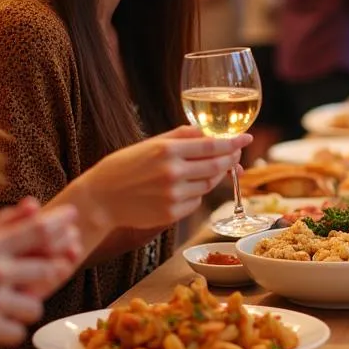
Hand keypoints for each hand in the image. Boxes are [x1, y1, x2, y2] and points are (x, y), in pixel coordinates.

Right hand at [0, 204, 81, 348]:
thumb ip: (2, 227)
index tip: (74, 218)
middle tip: (34, 276)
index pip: (38, 231)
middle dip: (47, 274)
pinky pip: (20, 331)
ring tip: (4, 306)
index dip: (61, 223)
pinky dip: (9, 330)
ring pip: (37, 306)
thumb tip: (34, 205)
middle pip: (48, 269)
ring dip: (26, 307)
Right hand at [90, 126, 250, 230]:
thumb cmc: (125, 166)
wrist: (101, 198)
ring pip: (207, 185)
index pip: (212, 146)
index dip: (233, 143)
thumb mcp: (150, 144)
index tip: (247, 138)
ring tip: (201, 170)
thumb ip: (181, 136)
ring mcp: (173, 196)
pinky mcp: (171, 215)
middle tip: (236, 155)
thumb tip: (210, 133)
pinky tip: (182, 189)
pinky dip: (195, 194)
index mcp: (167, 151)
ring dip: (211, 177)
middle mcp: (172, 173)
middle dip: (230, 159)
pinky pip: (195, 203)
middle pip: (216, 166)